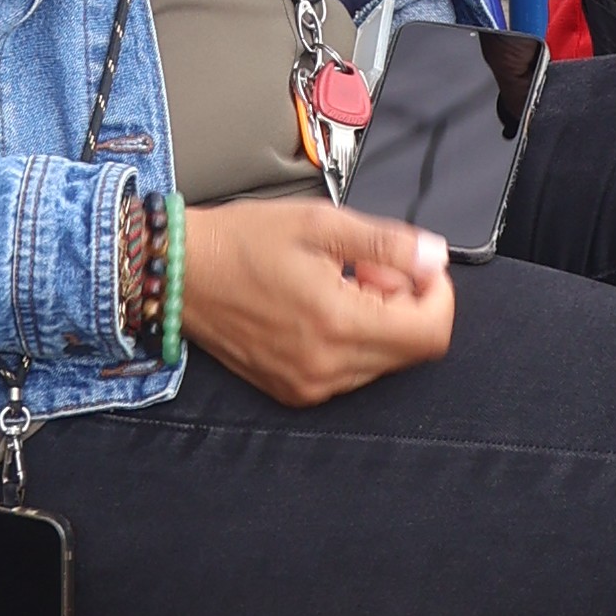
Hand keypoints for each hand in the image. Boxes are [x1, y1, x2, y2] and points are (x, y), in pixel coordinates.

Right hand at [180, 200, 457, 404]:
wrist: (178, 272)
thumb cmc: (241, 241)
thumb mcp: (320, 224)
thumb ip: (387, 243)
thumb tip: (434, 257)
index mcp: (337, 324)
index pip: (429, 333)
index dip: (437, 296)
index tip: (420, 267)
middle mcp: (326, 367)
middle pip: (410, 349)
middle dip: (405, 303)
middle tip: (369, 265)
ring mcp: (308, 385)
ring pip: (382, 361)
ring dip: (379, 321)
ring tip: (340, 282)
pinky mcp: (293, 391)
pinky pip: (350, 372)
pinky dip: (352, 339)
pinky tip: (322, 306)